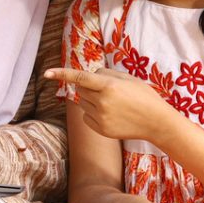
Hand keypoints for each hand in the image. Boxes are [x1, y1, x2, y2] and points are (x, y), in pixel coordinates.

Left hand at [46, 67, 171, 143]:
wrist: (156, 122)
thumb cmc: (144, 96)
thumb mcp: (128, 78)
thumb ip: (106, 74)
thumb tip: (87, 78)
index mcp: (109, 86)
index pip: (80, 77)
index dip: (62, 74)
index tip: (47, 73)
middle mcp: (102, 102)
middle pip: (81, 89)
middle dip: (90, 87)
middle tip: (110, 91)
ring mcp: (101, 117)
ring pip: (83, 103)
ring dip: (92, 100)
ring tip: (114, 104)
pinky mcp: (101, 129)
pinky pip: (87, 117)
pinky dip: (94, 113)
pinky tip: (111, 115)